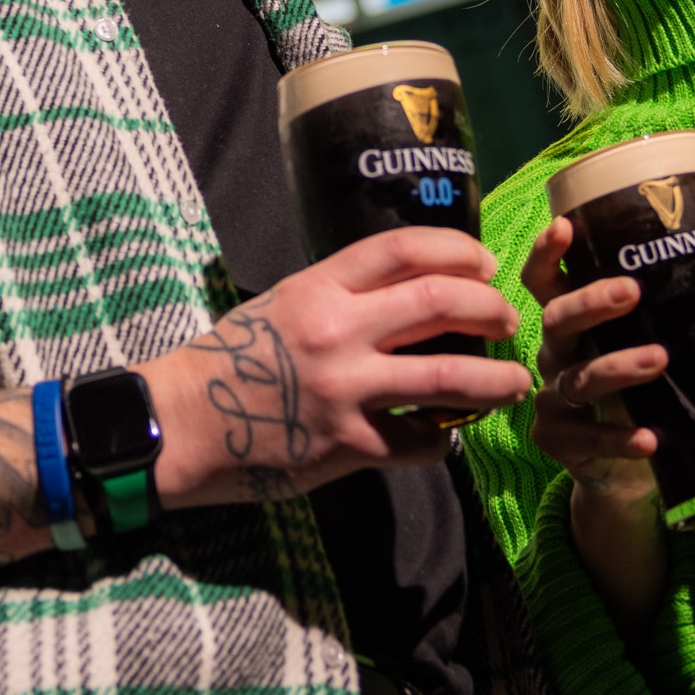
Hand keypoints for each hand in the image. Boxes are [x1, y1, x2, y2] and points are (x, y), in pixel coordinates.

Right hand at [140, 227, 525, 506]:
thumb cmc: (228, 361)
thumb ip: (339, 296)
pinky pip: (420, 439)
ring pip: (450, 376)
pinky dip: (442, 438)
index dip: (457, 251)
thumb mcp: (280, 305)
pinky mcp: (347, 445)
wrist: (178, 424)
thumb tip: (408, 294)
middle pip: (441, 303)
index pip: (404, 249)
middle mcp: (336, 332)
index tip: (485, 265)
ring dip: (496, 379)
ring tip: (515, 382)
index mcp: (318, 289)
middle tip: (509, 321)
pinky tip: (444, 435)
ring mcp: (345, 391)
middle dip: (490, 309)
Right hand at [521, 215, 694, 507]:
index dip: (548, 254)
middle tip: (632, 291)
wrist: (628, 474)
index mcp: (578, 326)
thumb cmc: (647, 398)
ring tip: (659, 360)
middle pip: (557, 319)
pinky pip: (585, 437)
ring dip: (616, 367)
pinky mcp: (556, 440)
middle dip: (591, 302)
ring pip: (576, 377)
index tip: (565, 227)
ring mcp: (553, 399)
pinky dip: (617, 437)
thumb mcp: (672, 360)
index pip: (547, 281)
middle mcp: (557, 355)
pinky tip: (649, 438)